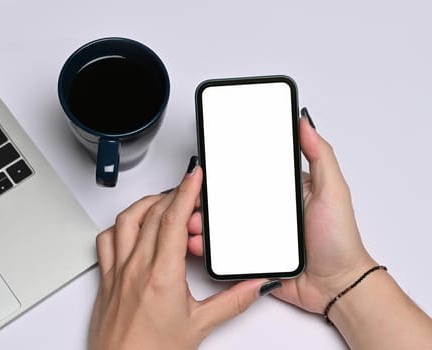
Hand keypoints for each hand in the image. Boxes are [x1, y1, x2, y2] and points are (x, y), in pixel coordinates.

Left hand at [89, 162, 269, 349]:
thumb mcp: (199, 326)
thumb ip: (232, 302)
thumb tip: (255, 285)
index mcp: (161, 275)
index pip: (172, 220)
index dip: (186, 191)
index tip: (194, 175)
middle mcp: (135, 267)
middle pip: (152, 214)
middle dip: (172, 195)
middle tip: (189, 193)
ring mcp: (117, 270)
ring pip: (126, 220)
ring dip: (145, 204)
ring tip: (162, 202)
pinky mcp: (105, 278)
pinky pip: (105, 241)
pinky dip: (119, 227)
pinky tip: (131, 229)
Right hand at [187, 116, 375, 313]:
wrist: (337, 287)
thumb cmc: (339, 241)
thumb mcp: (333, 191)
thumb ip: (320, 155)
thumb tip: (305, 122)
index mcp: (283, 191)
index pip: (249, 174)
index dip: (227, 170)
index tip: (208, 167)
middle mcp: (268, 211)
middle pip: (228, 200)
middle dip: (206, 199)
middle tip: (192, 198)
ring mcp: (257, 235)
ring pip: (221, 225)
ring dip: (202, 222)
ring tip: (193, 222)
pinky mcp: (251, 258)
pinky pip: (224, 251)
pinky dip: (208, 247)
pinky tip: (199, 242)